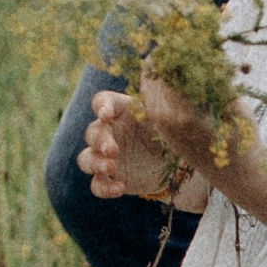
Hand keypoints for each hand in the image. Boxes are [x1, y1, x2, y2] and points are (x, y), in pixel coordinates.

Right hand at [80, 81, 236, 207]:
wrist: (181, 164)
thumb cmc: (175, 132)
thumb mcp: (172, 116)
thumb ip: (168, 100)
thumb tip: (175, 78)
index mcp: (122, 111)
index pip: (101, 101)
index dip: (100, 106)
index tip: (107, 115)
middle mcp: (111, 132)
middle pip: (92, 132)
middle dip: (100, 141)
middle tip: (114, 150)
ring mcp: (107, 157)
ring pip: (85, 158)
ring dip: (95, 162)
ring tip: (112, 167)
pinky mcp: (110, 178)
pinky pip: (96, 184)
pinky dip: (103, 187)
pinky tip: (120, 187)